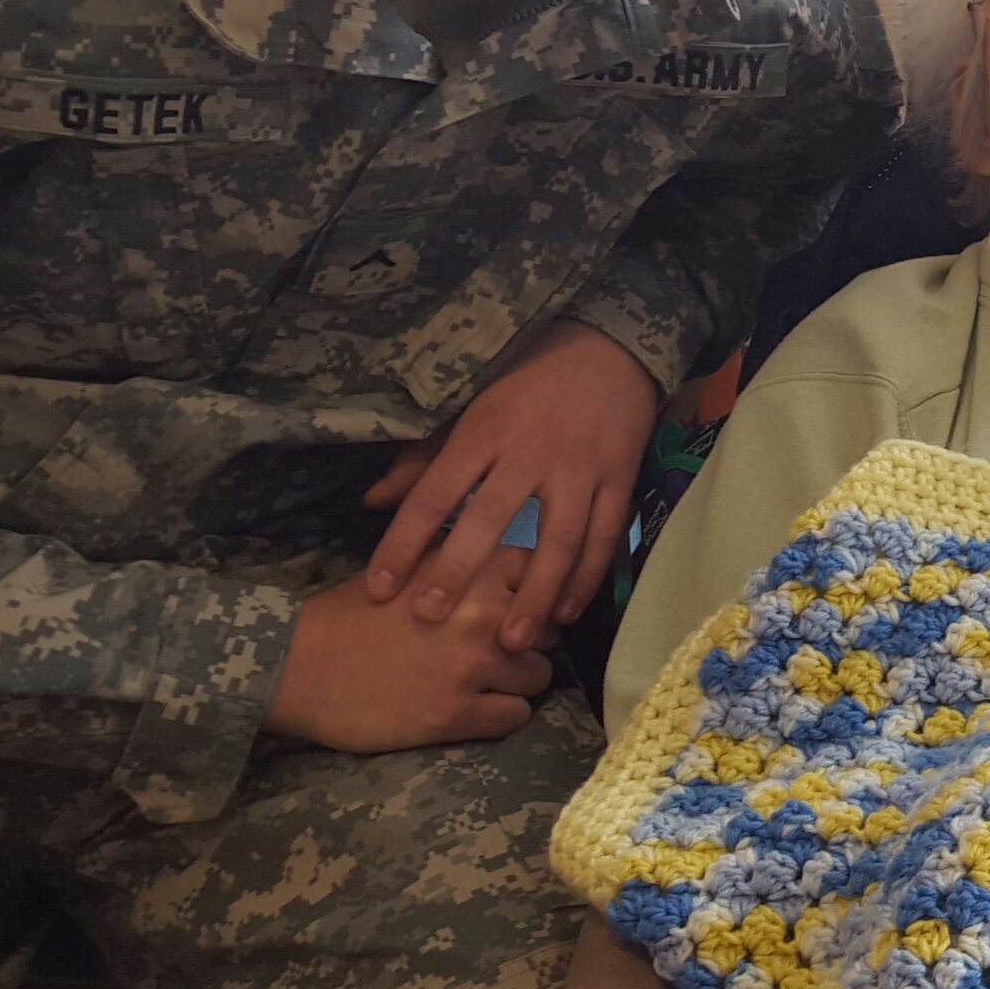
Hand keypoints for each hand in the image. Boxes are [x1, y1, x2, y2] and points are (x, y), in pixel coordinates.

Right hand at [265, 544, 553, 753]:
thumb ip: (460, 554)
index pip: (541, 568)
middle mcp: (480, 612)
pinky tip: (477, 709)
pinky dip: (503, 714)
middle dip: (530, 636)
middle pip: (549, 624)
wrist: (299, 666)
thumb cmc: (350, 611)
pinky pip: (517, 715)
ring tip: (488, 681)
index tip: (517, 600)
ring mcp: (472, 666)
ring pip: (539, 673)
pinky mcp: (458, 715)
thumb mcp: (408, 562)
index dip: (533, 587)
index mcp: (468, 567)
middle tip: (502, 646)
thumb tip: (504, 546)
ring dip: (519, 678)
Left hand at [362, 320, 658, 651]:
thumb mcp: (471, 407)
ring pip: (556, 540)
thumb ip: (424, 458)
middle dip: (458, 572)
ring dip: (534, 594)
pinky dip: (586, 578)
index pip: (434, 494)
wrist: (609, 347)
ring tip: (512, 641)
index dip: (403, 542)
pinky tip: (566, 611)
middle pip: (489, 519)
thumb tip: (372, 501)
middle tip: (432, 621)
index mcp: (483, 432)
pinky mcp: (618, 478)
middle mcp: (528, 453)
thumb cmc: (529, 379)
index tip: (378, 588)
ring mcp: (577, 469)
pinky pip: (603, 537)